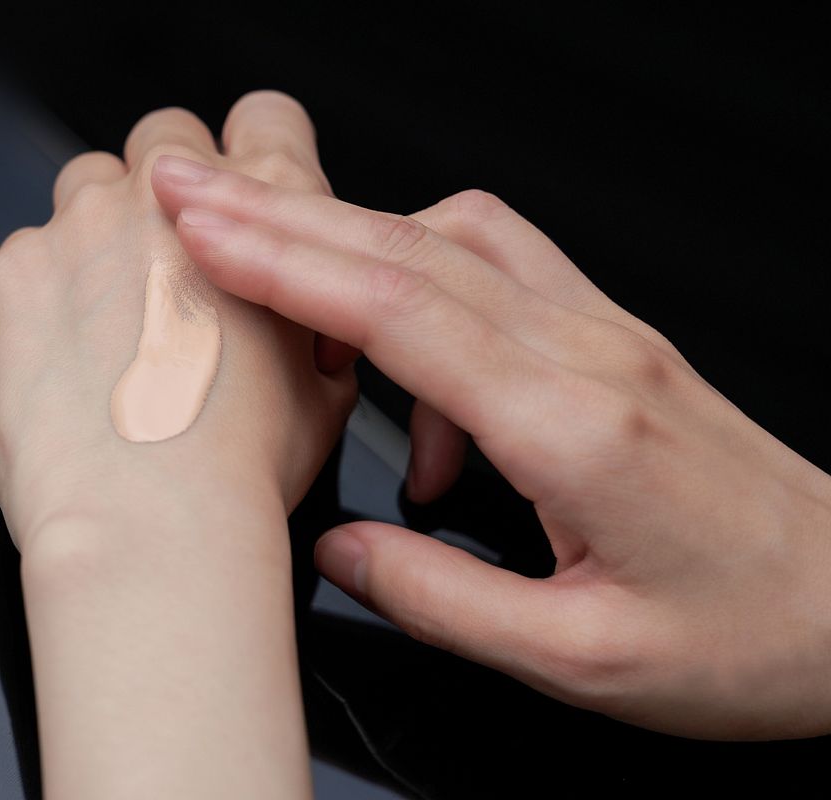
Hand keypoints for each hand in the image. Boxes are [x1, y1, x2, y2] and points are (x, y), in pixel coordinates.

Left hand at [0, 91, 354, 550]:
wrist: (149, 527)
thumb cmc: (241, 472)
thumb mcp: (324, 391)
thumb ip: (307, 319)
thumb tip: (296, 318)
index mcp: (264, 211)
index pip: (264, 118)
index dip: (251, 154)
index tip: (235, 193)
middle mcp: (168, 199)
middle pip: (164, 139)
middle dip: (168, 191)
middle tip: (169, 271)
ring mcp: (81, 227)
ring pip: (87, 188)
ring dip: (101, 235)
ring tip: (113, 325)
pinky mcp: (12, 271)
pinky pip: (29, 254)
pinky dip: (46, 294)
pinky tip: (66, 362)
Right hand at [151, 158, 830, 739]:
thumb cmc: (746, 640)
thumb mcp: (580, 661)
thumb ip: (440, 598)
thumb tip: (340, 549)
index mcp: (574, 427)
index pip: (399, 312)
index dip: (286, 263)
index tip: (202, 228)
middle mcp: (588, 354)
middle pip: (409, 248)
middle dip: (284, 213)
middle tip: (194, 192)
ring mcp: (605, 335)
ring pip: (452, 241)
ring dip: (348, 239)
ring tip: (273, 283)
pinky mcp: (612, 342)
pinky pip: (496, 274)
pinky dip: (419, 293)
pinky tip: (409, 392)